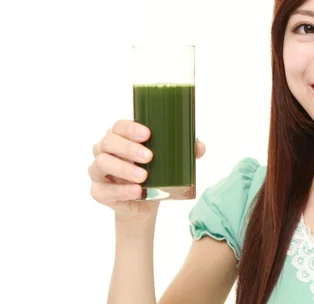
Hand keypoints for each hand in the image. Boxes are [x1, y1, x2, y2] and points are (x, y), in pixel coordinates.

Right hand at [88, 120, 205, 222]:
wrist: (145, 203)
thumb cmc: (155, 172)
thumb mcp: (170, 160)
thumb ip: (184, 150)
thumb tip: (198, 146)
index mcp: (120, 137)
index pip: (119, 126)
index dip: (130, 128)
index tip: (148, 134)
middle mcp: (104, 150)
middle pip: (108, 142)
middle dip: (128, 148)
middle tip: (149, 157)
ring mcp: (98, 171)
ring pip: (101, 164)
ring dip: (123, 169)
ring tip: (143, 176)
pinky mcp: (98, 191)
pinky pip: (103, 190)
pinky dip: (121, 191)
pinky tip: (137, 191)